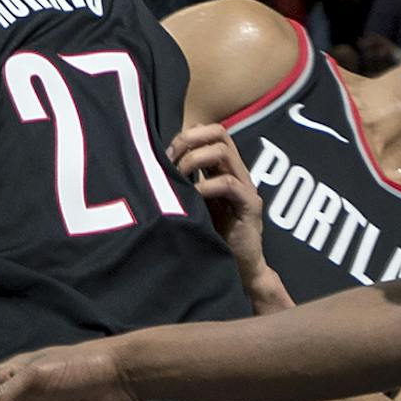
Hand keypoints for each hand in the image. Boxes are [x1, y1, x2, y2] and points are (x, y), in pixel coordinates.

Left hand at [168, 124, 273, 298]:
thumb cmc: (210, 235)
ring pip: (223, 152)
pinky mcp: (249, 206)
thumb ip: (182, 182)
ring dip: (195, 159)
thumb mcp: (192, 203)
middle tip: (170, 158)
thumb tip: (151, 164)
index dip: (186, 135)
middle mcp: (236, 172)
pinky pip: (229, 184)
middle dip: (189, 139)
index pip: (210, 131)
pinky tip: (192, 196)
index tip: (165, 153)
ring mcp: (245, 187)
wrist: (236, 268)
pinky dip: (207, 185)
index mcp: (223, 168)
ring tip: (179, 175)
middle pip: (219, 133)